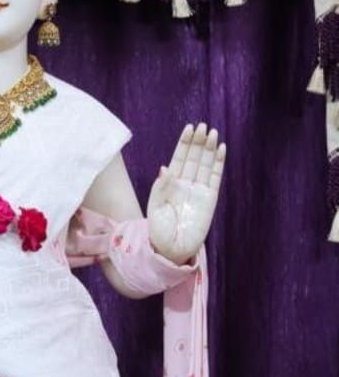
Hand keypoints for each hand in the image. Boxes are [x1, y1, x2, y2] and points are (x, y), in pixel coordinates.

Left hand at [147, 123, 225, 263]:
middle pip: (193, 158)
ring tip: (212, 132)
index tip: (189, 128)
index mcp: (170, 184)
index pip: (179, 158)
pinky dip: (219, 163)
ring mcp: (199, 190)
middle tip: (203, 126)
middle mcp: (186, 184)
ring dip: (209, 148)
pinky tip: (221, 149)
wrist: (172, 250)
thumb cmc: (159, 232)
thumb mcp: (154, 208)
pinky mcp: (210, 199)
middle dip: (198, 142)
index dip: (184, 144)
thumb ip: (160, 188)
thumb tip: (165, 168)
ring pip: (205, 164)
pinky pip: (215, 178)